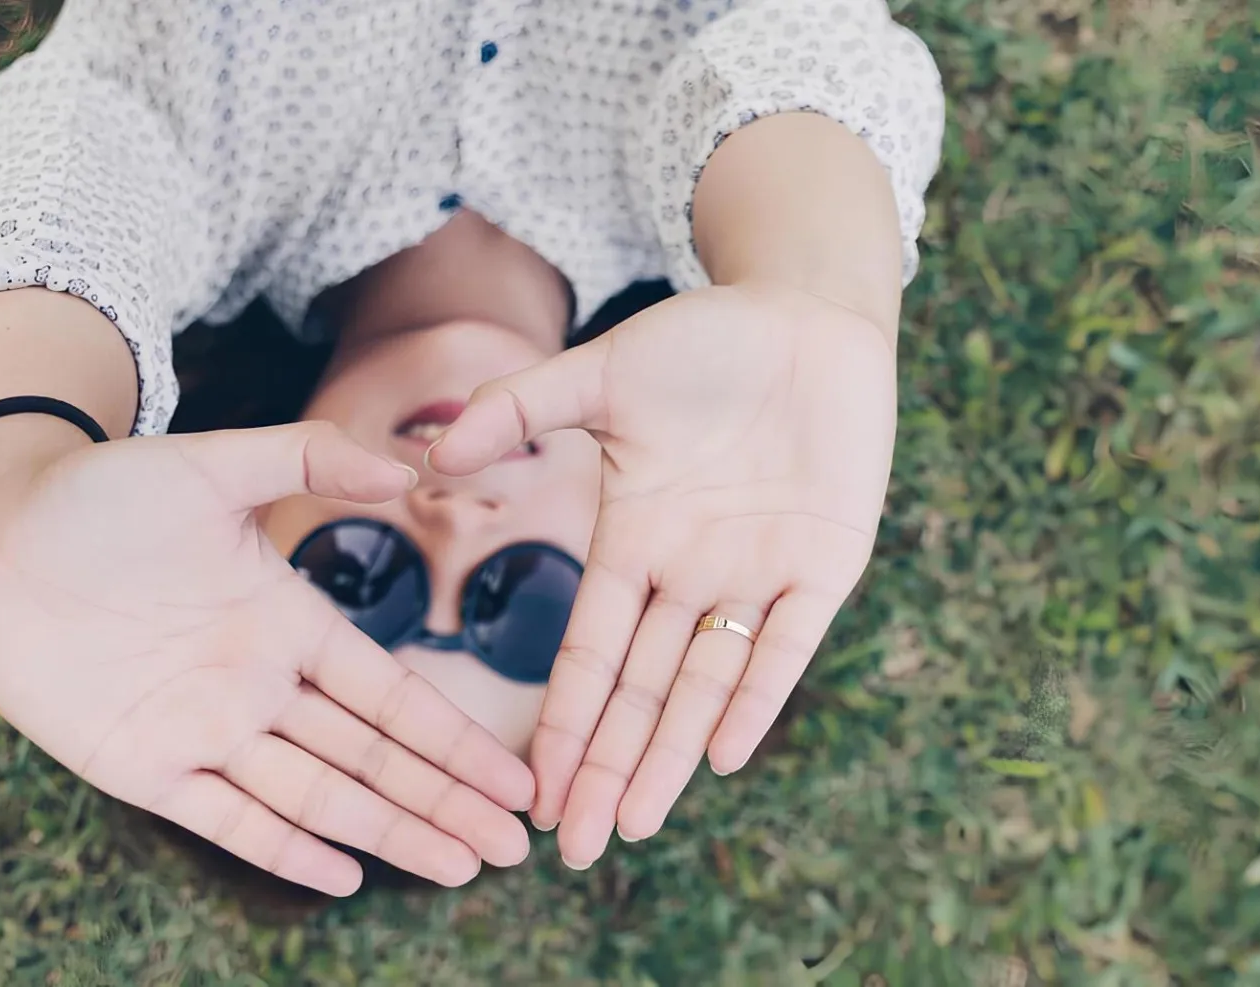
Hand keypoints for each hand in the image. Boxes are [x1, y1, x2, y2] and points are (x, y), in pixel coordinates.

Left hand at [0, 419, 534, 893]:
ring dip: (390, 830)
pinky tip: (343, 875)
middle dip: (446, 802)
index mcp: (289, 622)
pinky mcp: (141, 767)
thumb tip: (407, 465)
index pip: (392, 695)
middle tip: (514, 848)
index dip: (454, 740)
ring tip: (459, 867)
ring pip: (317, 795)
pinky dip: (283, 848)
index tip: (514, 776)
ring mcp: (205, 731)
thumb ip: (309, 455)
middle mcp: (260, 686)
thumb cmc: (99, 491)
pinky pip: (224, 818)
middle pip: (373, 759)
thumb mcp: (213, 464)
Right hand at [427, 283, 895, 867]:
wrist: (804, 314)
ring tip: (633, 824)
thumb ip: (520, 408)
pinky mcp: (824, 561)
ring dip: (669, 754)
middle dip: (607, 769)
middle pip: (641, 693)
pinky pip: (787, 643)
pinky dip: (756, 696)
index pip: (589, 655)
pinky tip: (721, 754)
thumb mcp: (600, 374)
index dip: (563, 722)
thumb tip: (435, 453)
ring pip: (706, 684)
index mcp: (632, 542)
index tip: (532, 791)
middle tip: (575, 850)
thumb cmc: (702, 342)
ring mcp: (756, 573)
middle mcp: (688, 574)